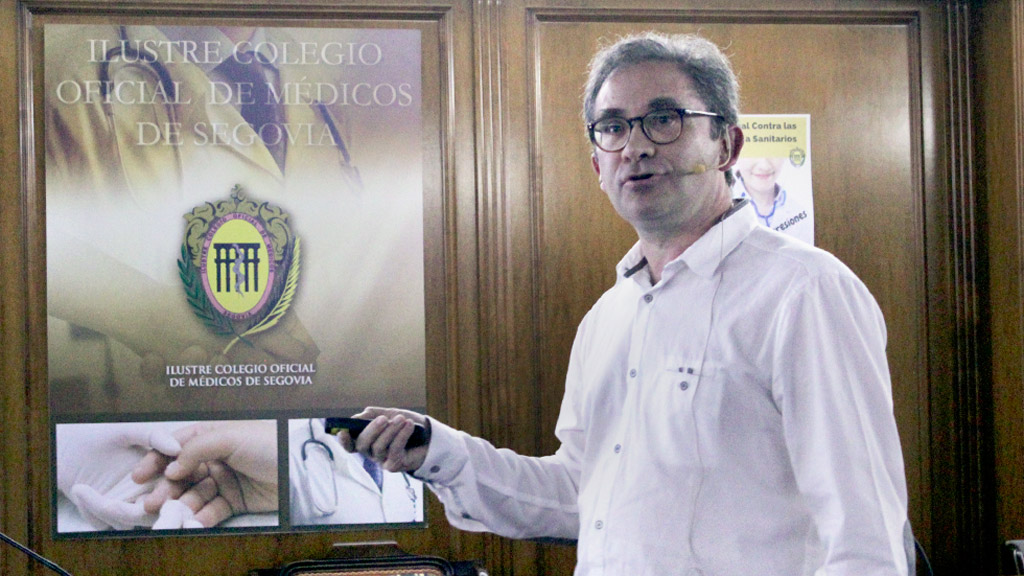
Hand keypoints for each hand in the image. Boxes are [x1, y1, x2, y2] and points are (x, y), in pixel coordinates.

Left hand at [56, 422, 182, 529]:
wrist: (66, 444)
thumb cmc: (98, 433)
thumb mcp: (126, 430)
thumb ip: (153, 436)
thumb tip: (176, 448)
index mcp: (161, 470)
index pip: (172, 491)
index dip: (161, 497)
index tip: (140, 495)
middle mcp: (149, 490)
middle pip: (152, 515)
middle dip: (128, 513)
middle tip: (108, 504)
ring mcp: (129, 504)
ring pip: (126, 523)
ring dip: (103, 512)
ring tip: (81, 489)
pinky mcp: (108, 515)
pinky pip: (105, 524)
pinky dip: (90, 511)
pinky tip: (80, 490)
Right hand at [133, 420, 277, 526]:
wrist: (298, 469)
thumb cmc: (268, 443)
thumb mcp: (231, 437)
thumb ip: (197, 449)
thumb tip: (171, 467)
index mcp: (214, 435)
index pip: (178, 446)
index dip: (158, 459)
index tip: (140, 475)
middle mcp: (217, 458)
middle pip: (182, 474)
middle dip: (165, 488)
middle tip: (150, 502)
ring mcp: (225, 480)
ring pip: (194, 494)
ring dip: (179, 504)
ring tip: (167, 514)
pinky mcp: (235, 501)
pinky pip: (211, 510)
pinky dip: (200, 516)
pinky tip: (190, 521)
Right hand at [338, 407, 429, 473]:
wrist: (428, 435)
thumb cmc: (404, 424)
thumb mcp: (388, 414)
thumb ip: (371, 415)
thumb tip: (356, 418)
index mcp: (366, 439)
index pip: (349, 444)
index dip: (343, 440)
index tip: (342, 431)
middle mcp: (370, 452)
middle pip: (362, 444)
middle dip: (372, 430)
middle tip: (384, 419)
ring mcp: (381, 460)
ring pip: (379, 447)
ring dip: (391, 431)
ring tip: (401, 419)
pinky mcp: (393, 465)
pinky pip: (394, 450)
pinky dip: (402, 435)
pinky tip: (409, 425)